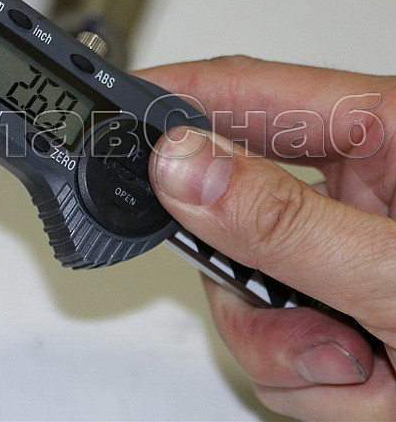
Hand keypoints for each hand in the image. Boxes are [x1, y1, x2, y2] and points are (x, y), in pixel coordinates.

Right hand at [137, 56, 394, 419]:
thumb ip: (286, 221)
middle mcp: (358, 192)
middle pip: (228, 210)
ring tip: (368, 371)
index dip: (172, 95)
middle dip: (250, 283)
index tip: (108, 111)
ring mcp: (340, 257)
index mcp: (388, 135)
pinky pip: (271, 343)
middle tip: (293, 320)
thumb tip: (180, 164)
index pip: (248, 92)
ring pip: (243, 292)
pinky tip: (373, 384)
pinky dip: (308, 381)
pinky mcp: (335, 315)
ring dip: (289, 349)